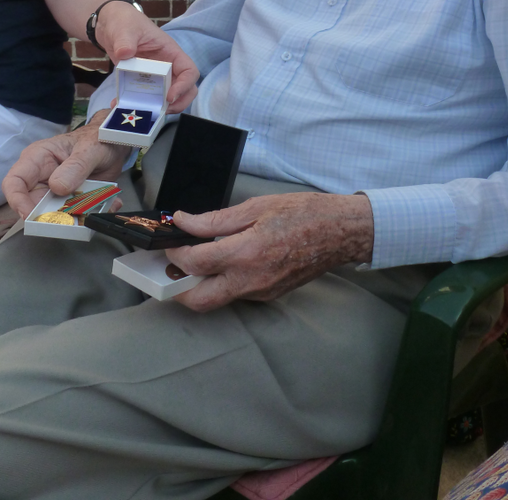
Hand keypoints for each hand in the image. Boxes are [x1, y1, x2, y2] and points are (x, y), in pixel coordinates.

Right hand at [2, 110, 127, 218]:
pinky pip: (76, 215)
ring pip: (56, 215)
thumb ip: (76, 166)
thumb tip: (57, 186)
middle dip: (50, 217)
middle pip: (33, 205)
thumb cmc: (96, 139)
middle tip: (70, 219)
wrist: (113, 145)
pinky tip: (106, 204)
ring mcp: (56, 192)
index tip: (31, 215)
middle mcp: (42, 178)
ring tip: (96, 207)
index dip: (17, 200)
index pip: (15, 181)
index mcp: (38, 159)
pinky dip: (91, 213)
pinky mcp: (71, 201)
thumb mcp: (89, 149)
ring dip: (76, 216)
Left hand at [94, 3, 198, 111]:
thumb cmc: (125, 22)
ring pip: (167, 97)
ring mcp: (155, 76)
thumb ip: (126, 41)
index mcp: (171, 53)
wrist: (109, 25)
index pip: (189, 71)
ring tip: (144, 112)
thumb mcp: (125, 29)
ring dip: (159, 108)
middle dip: (178, 103)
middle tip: (162, 110)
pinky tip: (119, 104)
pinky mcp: (140, 82)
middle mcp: (167, 67)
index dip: (184, 86)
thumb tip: (125, 53)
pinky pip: (144, 97)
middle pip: (185, 89)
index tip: (169, 96)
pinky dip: (135, 104)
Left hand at [165, 192, 373, 312]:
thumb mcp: (256, 206)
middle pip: (198, 300)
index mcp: (246, 253)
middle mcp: (251, 280)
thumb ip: (215, 219)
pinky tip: (221, 263)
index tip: (170, 240)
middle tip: (167, 268)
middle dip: (174, 288)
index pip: (195, 263)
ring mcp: (260, 292)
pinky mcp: (268, 296)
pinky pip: (236, 294)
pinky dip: (221, 283)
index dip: (175, 252)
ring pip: (216, 300)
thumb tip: (184, 221)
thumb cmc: (302, 213)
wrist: (339, 232)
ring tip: (191, 262)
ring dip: (197, 286)